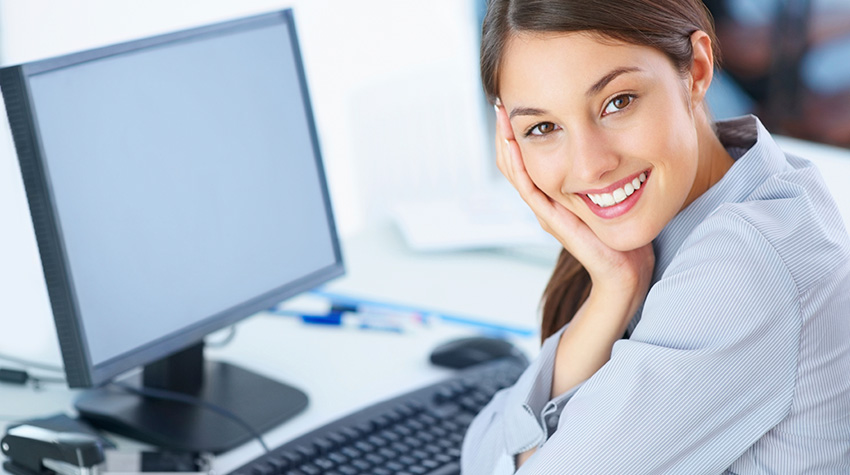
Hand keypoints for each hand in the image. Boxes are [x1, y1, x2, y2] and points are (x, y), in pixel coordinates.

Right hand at [493, 102, 652, 315]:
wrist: (626, 272)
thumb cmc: (624, 236)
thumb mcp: (613, 195)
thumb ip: (609, 173)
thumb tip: (619, 142)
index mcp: (555, 194)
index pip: (527, 156)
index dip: (519, 130)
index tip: (517, 100)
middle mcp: (545, 201)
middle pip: (513, 160)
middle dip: (505, 130)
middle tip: (501, 100)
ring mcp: (545, 210)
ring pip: (514, 171)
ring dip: (504, 142)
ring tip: (501, 114)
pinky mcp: (551, 220)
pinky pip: (528, 188)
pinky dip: (517, 164)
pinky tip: (511, 144)